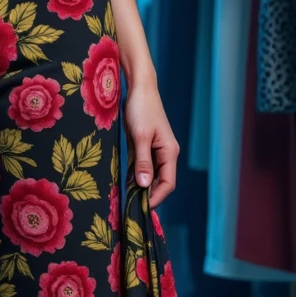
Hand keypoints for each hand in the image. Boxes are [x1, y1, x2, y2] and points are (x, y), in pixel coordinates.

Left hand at [123, 80, 178, 208]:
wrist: (139, 88)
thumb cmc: (141, 109)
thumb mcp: (139, 136)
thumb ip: (142, 161)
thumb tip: (144, 185)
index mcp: (169, 152)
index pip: (168, 183)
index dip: (156, 197)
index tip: (141, 208)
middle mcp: (165, 153)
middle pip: (160, 181)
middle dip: (148, 195)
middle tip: (131, 207)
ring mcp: (155, 150)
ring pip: (150, 175)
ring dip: (140, 186)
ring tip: (127, 199)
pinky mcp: (145, 146)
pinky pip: (142, 166)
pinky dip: (136, 175)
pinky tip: (126, 183)